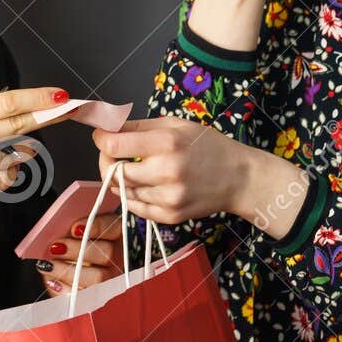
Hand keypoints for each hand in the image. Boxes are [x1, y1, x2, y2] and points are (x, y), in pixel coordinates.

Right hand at [0, 87, 65, 216]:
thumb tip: (10, 107)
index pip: (5, 102)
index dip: (37, 98)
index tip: (59, 95)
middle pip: (17, 125)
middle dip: (46, 117)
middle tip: (65, 111)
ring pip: (14, 155)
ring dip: (19, 153)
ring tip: (2, 152)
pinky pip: (4, 180)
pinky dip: (8, 174)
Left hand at [36, 211, 126, 296]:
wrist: (64, 276)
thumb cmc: (68, 250)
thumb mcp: (70, 236)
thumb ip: (70, 229)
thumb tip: (58, 227)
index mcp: (115, 235)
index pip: (114, 226)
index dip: (96, 226)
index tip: (75, 228)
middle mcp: (118, 258)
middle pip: (108, 253)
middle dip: (79, 249)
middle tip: (56, 247)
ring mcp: (111, 281)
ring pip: (99, 278)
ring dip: (69, 271)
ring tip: (49, 265)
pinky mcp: (97, 300)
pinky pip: (86, 297)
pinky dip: (66, 289)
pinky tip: (53, 282)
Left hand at [89, 117, 246, 224]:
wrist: (239, 178)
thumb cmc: (207, 145)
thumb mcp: (176, 124)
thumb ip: (138, 126)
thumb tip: (105, 125)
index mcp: (167, 142)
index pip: (113, 145)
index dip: (101, 139)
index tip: (102, 136)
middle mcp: (166, 172)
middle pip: (112, 172)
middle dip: (107, 161)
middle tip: (115, 154)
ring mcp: (168, 198)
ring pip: (122, 191)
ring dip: (123, 179)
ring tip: (140, 169)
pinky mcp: (170, 216)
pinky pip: (135, 208)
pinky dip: (135, 196)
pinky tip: (148, 185)